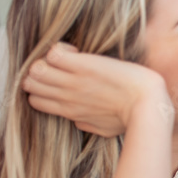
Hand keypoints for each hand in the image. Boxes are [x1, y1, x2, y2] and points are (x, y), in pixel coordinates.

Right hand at [22, 43, 169, 136]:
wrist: (147, 105)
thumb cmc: (131, 119)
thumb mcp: (104, 128)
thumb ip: (86, 123)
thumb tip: (77, 119)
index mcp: (70, 111)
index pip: (35, 100)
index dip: (42, 88)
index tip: (62, 80)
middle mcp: (66, 96)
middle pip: (30, 83)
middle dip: (40, 72)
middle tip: (62, 67)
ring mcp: (73, 80)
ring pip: (36, 69)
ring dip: (48, 60)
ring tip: (69, 58)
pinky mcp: (83, 65)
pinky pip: (53, 53)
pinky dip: (59, 49)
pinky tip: (76, 51)